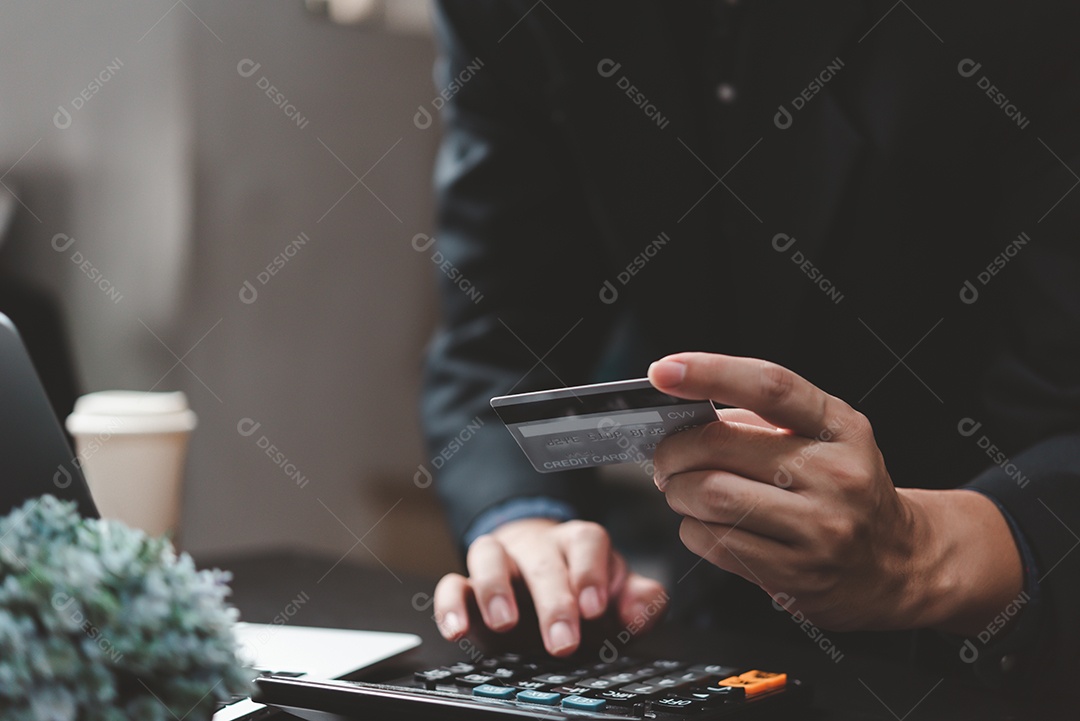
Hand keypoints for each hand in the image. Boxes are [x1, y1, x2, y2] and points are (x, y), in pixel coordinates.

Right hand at [433, 518, 667, 655]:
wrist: (539, 572)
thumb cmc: (582, 586)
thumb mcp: (615, 592)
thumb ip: (638, 599)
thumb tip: (640, 612)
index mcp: (577, 543)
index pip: (585, 541)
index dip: (590, 573)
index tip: (595, 609)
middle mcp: (537, 546)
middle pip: (542, 560)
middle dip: (552, 602)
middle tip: (563, 643)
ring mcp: (500, 559)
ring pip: (489, 556)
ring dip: (495, 588)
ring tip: (505, 622)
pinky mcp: (468, 582)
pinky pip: (452, 583)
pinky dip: (451, 604)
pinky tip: (458, 629)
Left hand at [649, 352, 1021, 634]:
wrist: (898, 563)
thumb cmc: (849, 490)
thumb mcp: (829, 437)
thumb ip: (765, 417)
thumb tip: (691, 412)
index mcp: (841, 428)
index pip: (769, 387)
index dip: (709, 372)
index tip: (665, 371)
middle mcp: (835, 476)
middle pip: (721, 447)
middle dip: (674, 450)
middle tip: (667, 457)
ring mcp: (818, 529)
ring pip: (711, 497)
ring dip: (678, 492)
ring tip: (684, 490)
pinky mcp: (796, 576)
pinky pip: (715, 543)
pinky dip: (693, 530)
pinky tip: (707, 524)